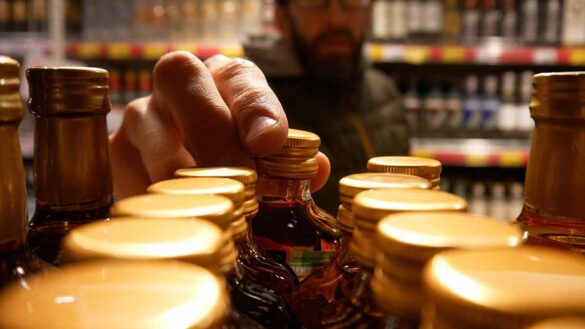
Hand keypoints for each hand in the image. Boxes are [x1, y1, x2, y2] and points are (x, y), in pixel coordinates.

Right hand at [109, 51, 329, 197]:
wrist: (172, 165)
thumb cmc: (231, 156)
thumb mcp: (264, 155)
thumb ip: (289, 161)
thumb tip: (317, 169)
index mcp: (223, 79)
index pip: (239, 75)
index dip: (255, 106)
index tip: (268, 141)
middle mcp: (177, 86)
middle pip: (182, 82)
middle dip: (214, 133)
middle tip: (239, 179)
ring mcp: (141, 115)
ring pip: (152, 130)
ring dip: (186, 174)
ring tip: (213, 209)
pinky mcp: (115, 152)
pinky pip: (130, 172)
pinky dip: (158, 201)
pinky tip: (179, 221)